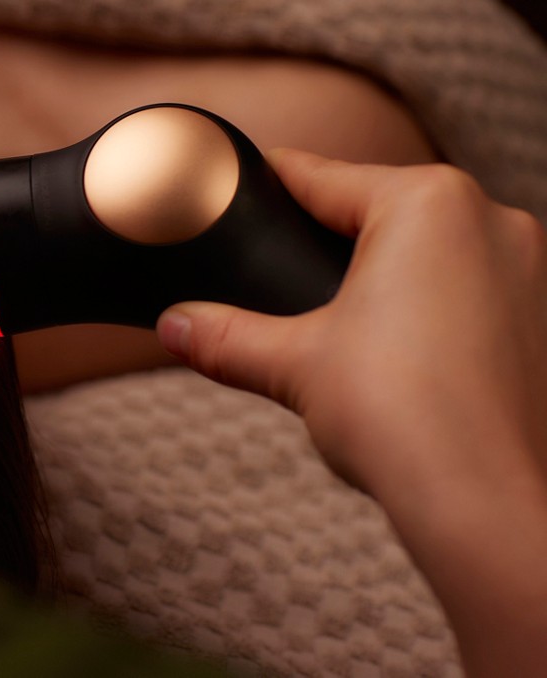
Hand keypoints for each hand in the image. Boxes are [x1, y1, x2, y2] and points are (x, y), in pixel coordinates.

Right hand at [156, 149, 546, 675]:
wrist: (485, 504)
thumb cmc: (402, 417)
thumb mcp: (292, 363)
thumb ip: (224, 335)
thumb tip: (172, 326)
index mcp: (428, 203)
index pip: (324, 177)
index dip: (271, 182)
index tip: (242, 180)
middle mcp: (492, 220)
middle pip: (381, 213)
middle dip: (329, 242)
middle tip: (277, 273)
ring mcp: (532, 271)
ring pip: (432, 252)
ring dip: (386, 278)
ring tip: (336, 325)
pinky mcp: (543, 321)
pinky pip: (471, 290)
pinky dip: (432, 309)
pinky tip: (396, 354)